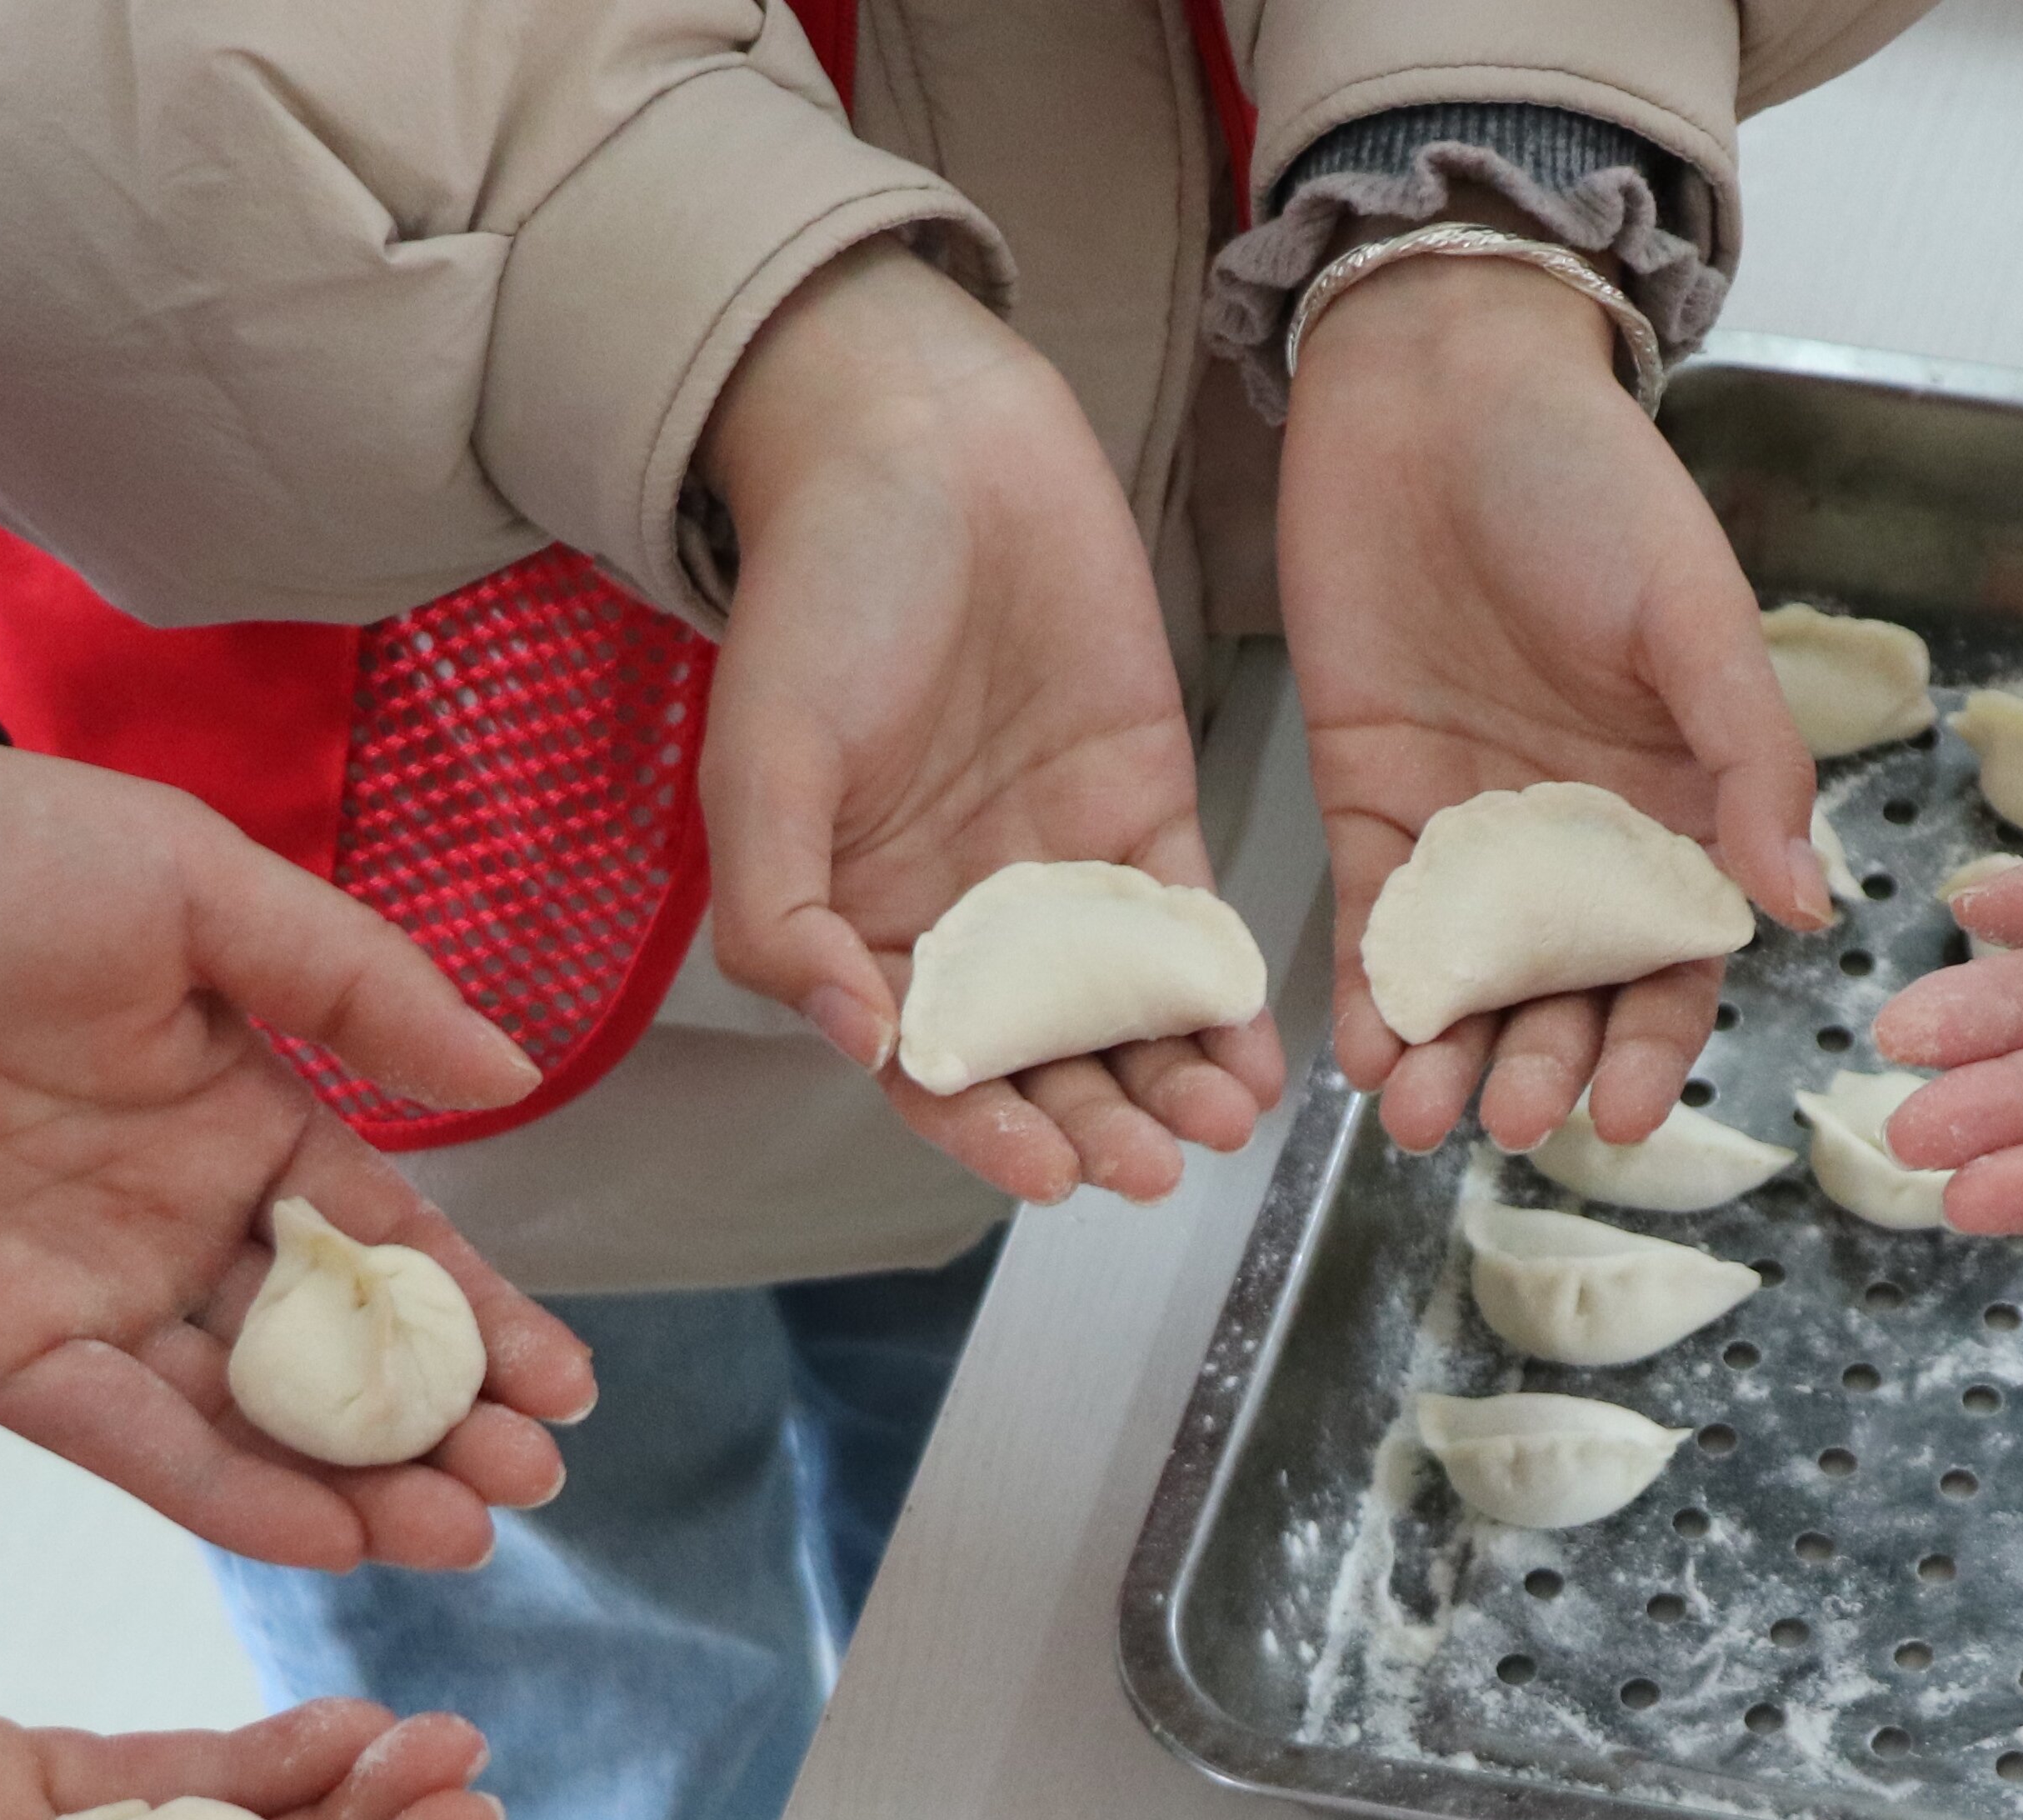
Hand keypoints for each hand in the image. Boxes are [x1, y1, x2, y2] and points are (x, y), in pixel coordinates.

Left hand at [0, 739, 594, 1573]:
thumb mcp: (200, 888)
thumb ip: (358, 987)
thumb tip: (511, 1077)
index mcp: (239, 1118)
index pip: (388, 1248)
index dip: (480, 1321)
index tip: (566, 1389)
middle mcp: (175, 1226)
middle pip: (335, 1357)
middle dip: (441, 1427)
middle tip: (528, 1480)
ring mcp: (86, 1299)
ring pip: (248, 1421)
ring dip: (356, 1485)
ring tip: (459, 1528)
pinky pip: (128, 1441)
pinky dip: (227, 1494)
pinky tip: (327, 1531)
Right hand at [702, 246, 1282, 1207]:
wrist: (922, 444)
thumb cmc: (817, 593)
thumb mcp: (762, 757)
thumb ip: (783, 912)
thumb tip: (857, 1042)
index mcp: (865, 924)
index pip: (928, 1067)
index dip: (984, 1128)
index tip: (1045, 1172)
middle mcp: (968, 922)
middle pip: (1040, 1063)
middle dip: (1099, 1124)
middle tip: (1156, 1167)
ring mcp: (1061, 874)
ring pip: (1124, 1017)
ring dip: (1171, 1080)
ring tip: (1219, 1120)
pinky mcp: (1146, 813)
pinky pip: (1189, 933)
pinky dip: (1223, 1000)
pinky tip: (1259, 1053)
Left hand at [1281, 254, 1830, 1155]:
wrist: (1436, 380)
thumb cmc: (1590, 478)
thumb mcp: (1692, 615)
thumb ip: (1749, 764)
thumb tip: (1809, 910)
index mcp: (1675, 801)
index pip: (1673, 960)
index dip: (1649, 1047)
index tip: (1613, 1116)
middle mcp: (1575, 834)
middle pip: (1565, 991)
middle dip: (1536, 1065)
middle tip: (1503, 1116)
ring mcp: (1467, 823)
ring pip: (1464, 978)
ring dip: (1448, 1053)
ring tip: (1419, 1116)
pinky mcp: (1367, 793)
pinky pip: (1368, 921)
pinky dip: (1365, 993)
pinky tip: (1359, 1056)